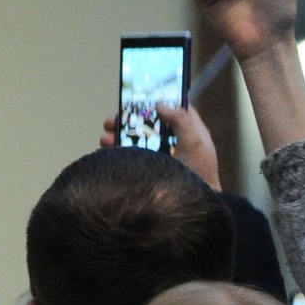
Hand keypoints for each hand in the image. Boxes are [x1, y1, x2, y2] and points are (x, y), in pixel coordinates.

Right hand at [98, 106, 219, 188]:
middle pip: (149, 124)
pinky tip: (106, 150)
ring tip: (105, 137)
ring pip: (135, 140)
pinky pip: (129, 156)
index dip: (160, 102)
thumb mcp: (195, 143)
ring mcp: (159, 156)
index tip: (142, 96)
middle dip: (130, 119)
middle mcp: (173, 142)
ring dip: (118, 135)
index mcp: (190, 133)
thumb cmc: (199, 174)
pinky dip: (116, 151)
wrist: (191, 208)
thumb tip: (160, 104)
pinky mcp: (147, 168)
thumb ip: (181, 121)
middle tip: (114, 118)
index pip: (175, 110)